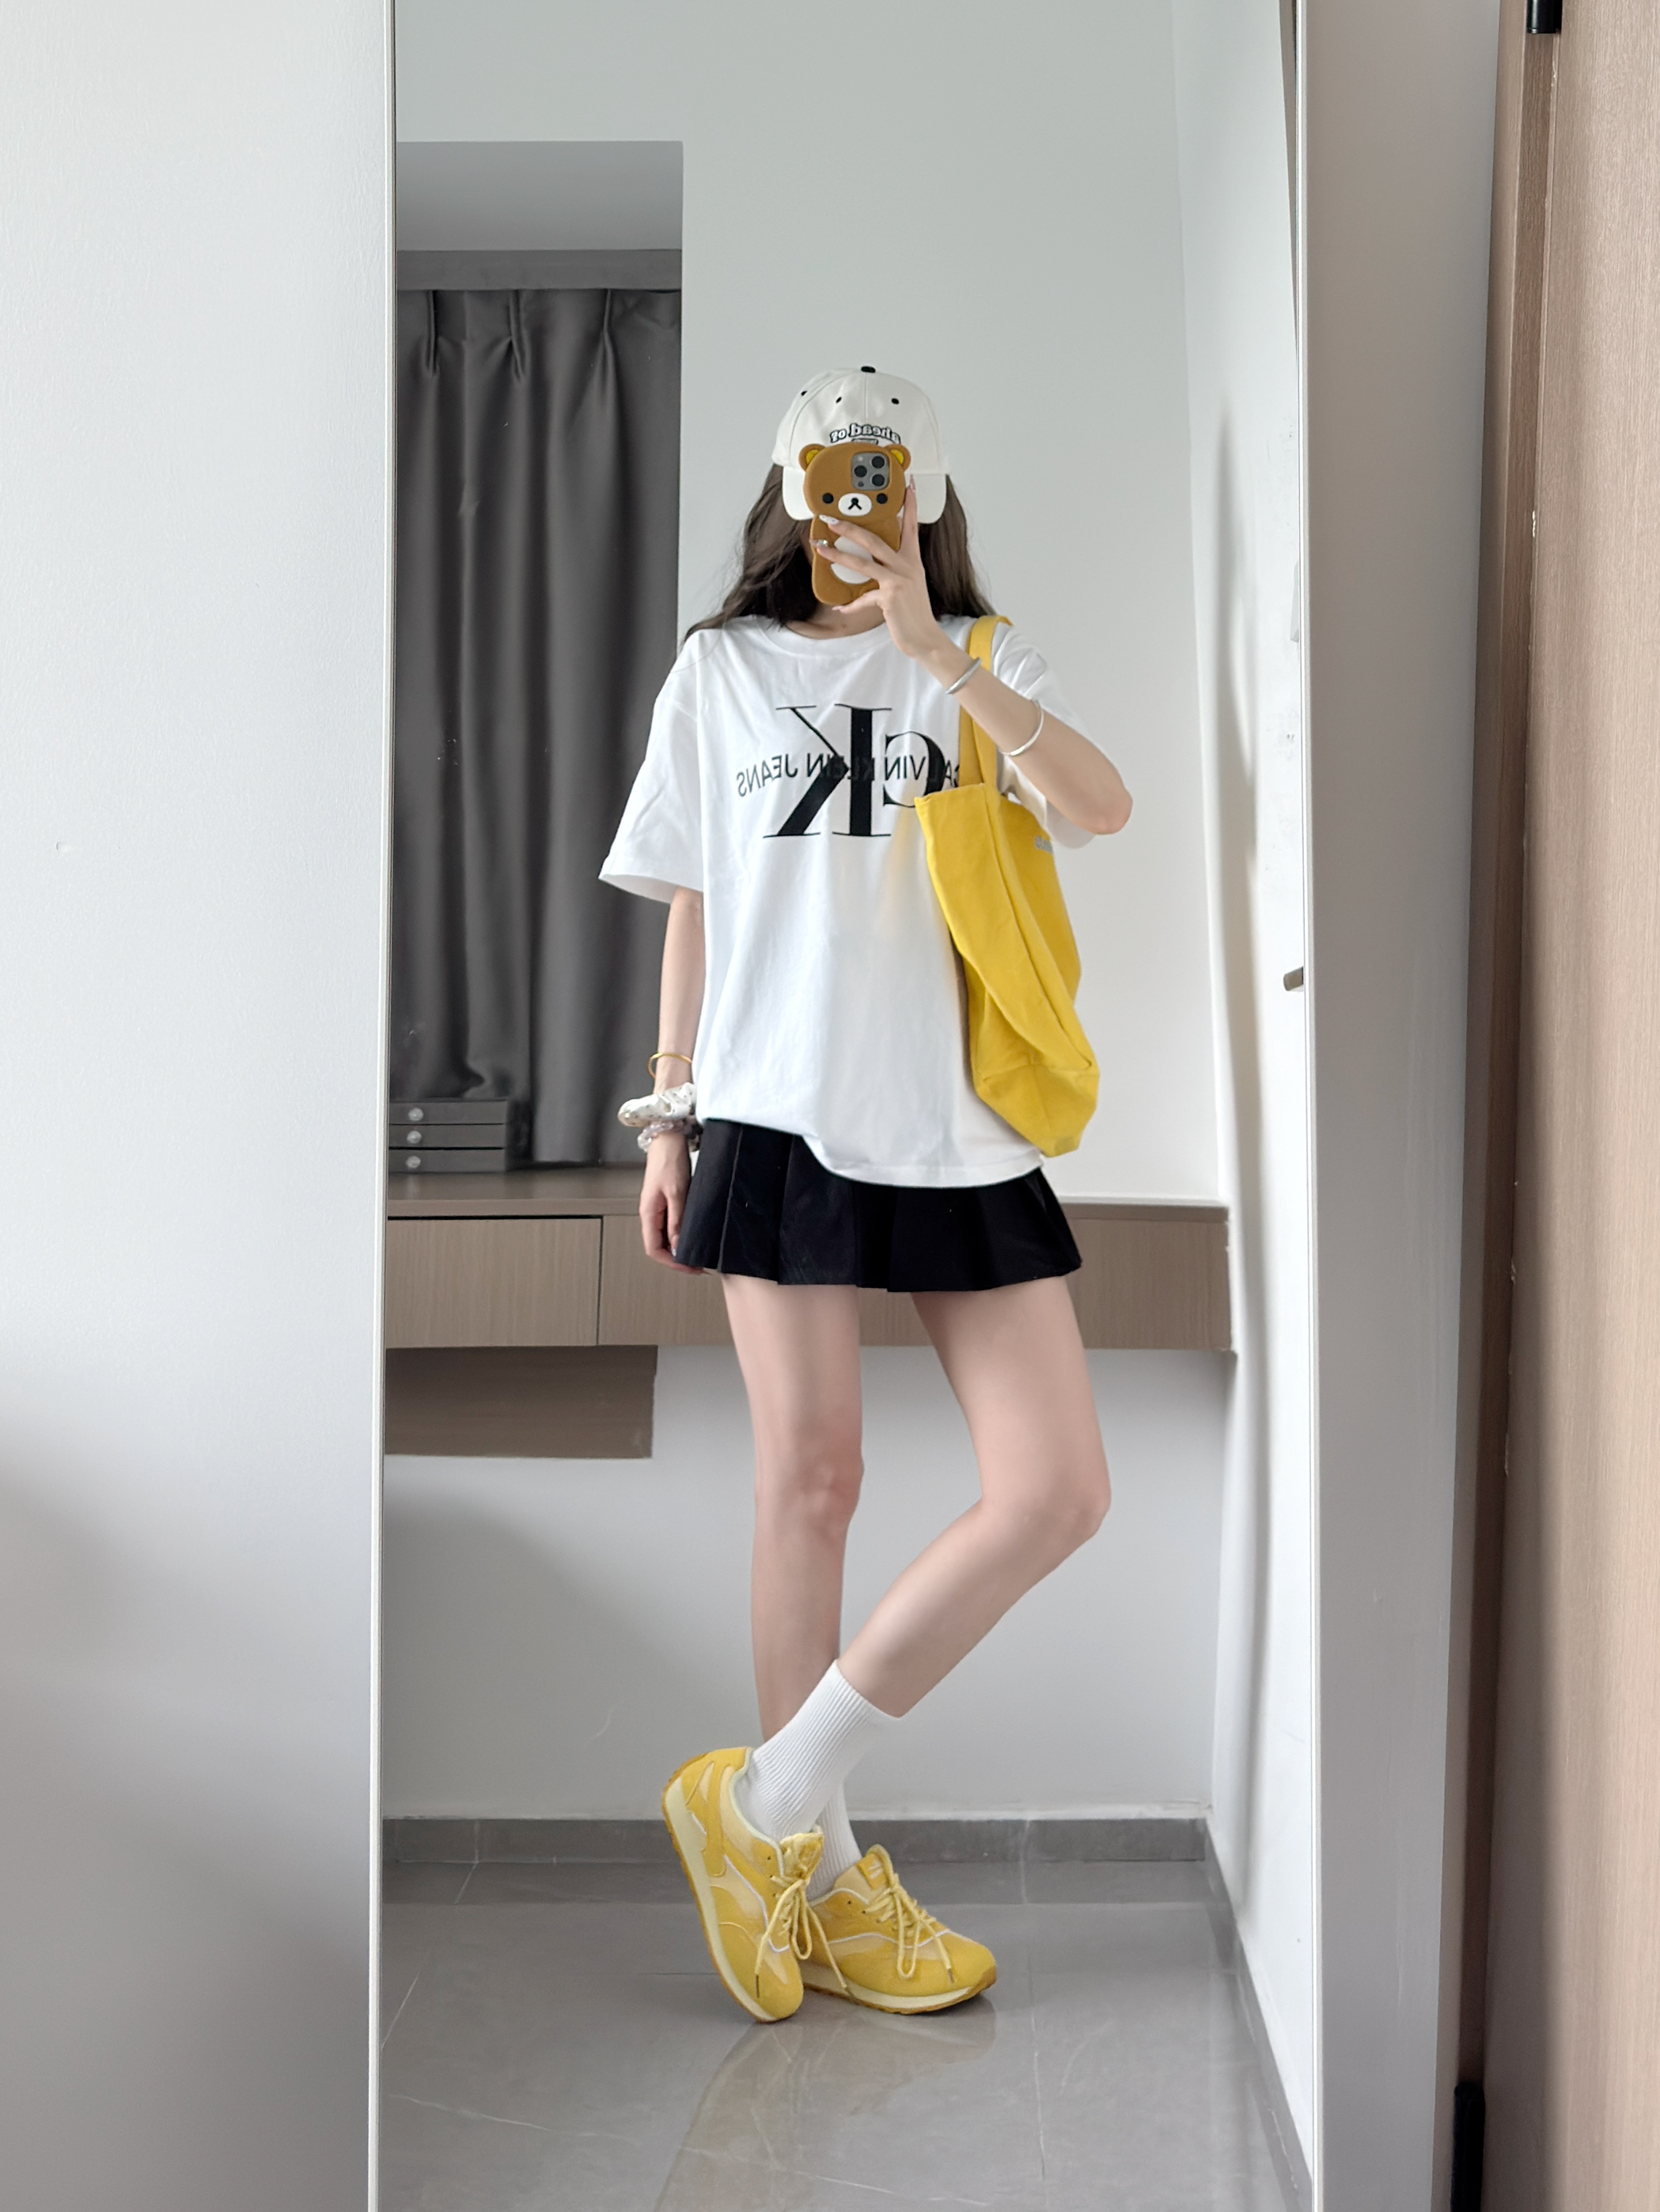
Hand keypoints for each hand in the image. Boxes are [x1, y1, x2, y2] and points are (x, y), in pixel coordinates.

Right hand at [640, 1130, 701, 1271]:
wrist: (668, 1139)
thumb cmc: (670, 1161)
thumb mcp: (677, 1193)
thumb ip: (677, 1221)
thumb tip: (678, 1246)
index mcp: (648, 1213)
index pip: (654, 1249)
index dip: (671, 1263)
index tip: (690, 1268)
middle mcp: (650, 1214)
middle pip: (659, 1246)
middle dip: (676, 1259)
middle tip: (698, 1265)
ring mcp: (657, 1209)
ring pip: (664, 1238)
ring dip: (679, 1248)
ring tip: (697, 1254)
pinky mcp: (666, 1202)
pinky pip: (670, 1226)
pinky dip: (681, 1235)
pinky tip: (693, 1236)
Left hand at [813, 483, 949, 662]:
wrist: (924, 638)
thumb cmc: (914, 613)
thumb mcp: (909, 585)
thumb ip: (894, 571)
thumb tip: (872, 565)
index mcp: (912, 560)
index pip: (912, 526)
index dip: (910, 505)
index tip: (907, 485)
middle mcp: (906, 566)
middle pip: (874, 540)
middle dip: (851, 528)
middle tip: (832, 519)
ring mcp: (898, 581)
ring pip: (862, 563)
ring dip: (838, 555)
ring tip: (820, 548)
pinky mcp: (889, 597)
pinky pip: (863, 598)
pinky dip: (850, 605)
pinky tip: (839, 607)